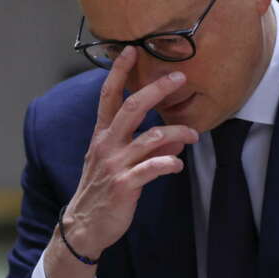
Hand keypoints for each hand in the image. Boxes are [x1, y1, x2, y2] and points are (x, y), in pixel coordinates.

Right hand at [63, 47, 198, 258]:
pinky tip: (178, 164)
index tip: (130, 50)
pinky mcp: (124, 184)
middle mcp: (106, 145)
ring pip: (151, 138)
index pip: (108, 97)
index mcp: (101, 136)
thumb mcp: (117, 165)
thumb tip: (176, 138)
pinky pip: (152, 168)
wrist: (84, 226)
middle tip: (179, 77)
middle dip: (156, 89)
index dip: (118, 73)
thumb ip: (146, 148)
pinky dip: (169, 163)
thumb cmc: (102, 191)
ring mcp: (115, 164)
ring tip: (194, 134)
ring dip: (177, 132)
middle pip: (132, 108)